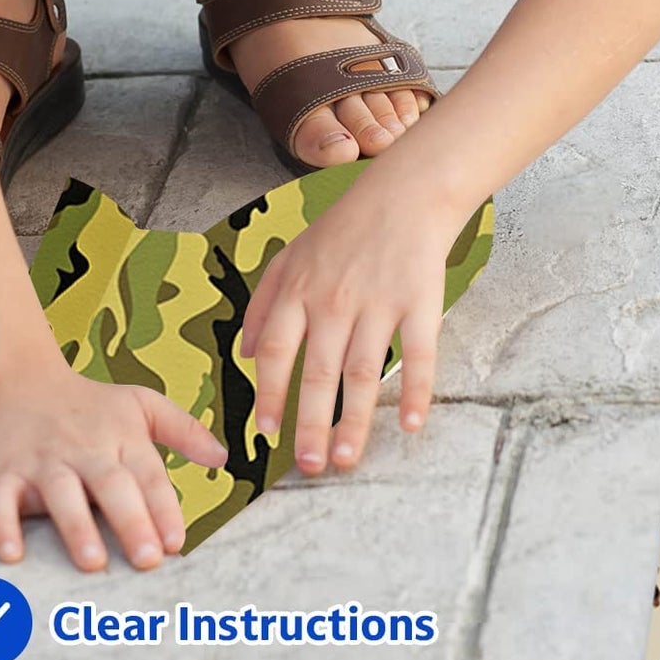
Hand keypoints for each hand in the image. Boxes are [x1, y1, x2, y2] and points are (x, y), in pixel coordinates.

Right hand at [0, 361, 227, 570]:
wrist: (18, 379)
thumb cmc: (90, 402)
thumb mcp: (143, 405)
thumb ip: (185, 432)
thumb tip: (224, 459)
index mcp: (123, 438)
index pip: (149, 476)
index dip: (164, 508)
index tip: (177, 543)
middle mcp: (85, 450)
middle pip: (112, 487)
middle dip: (131, 522)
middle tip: (148, 559)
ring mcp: (43, 462)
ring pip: (61, 495)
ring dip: (77, 528)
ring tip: (94, 562)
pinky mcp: (2, 472)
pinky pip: (0, 501)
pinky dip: (4, 526)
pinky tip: (13, 554)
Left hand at [239, 174, 459, 473]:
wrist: (405, 193)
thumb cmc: (346, 227)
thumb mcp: (290, 255)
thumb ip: (261, 303)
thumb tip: (239, 355)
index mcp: (298, 291)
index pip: (274, 352)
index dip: (268, 395)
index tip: (266, 434)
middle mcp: (334, 301)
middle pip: (318, 372)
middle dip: (310, 424)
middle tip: (307, 466)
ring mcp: (378, 302)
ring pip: (363, 371)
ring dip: (354, 420)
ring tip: (345, 458)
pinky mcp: (420, 302)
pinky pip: (417, 354)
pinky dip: (414, 390)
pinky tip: (410, 424)